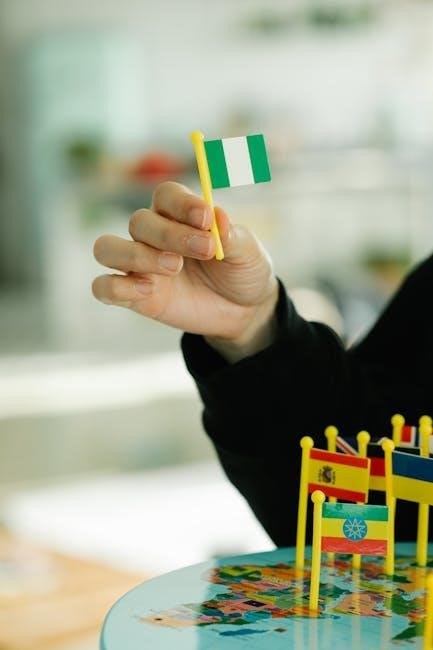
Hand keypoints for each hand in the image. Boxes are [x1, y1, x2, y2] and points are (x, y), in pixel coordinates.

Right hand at [92, 182, 278, 360]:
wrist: (243, 311)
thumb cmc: (242, 271)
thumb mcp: (248, 253)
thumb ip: (232, 235)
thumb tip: (217, 215)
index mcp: (181, 215)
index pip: (166, 195)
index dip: (182, 203)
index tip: (206, 218)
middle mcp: (154, 236)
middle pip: (139, 221)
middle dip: (170, 234)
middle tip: (205, 249)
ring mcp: (140, 266)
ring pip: (107, 248)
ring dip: (136, 255)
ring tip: (174, 267)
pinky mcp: (135, 296)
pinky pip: (103, 287)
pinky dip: (115, 287)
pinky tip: (147, 290)